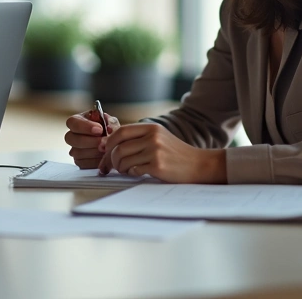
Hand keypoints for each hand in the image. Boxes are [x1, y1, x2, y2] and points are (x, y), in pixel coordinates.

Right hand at [64, 109, 118, 168]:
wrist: (113, 143)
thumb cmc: (109, 130)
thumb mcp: (111, 122)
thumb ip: (110, 122)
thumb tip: (108, 128)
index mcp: (78, 121)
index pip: (73, 122)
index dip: (85, 126)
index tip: (99, 129)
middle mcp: (72, 135)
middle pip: (71, 138)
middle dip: (90, 141)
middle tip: (103, 142)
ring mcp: (74, 149)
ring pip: (77, 152)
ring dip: (94, 152)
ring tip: (106, 150)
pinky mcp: (79, 161)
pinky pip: (82, 163)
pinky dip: (94, 161)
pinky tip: (103, 157)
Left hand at [100, 123, 226, 183]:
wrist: (198, 165)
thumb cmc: (175, 153)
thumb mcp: (158, 137)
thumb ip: (138, 137)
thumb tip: (109, 143)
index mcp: (151, 128)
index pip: (120, 132)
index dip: (108, 143)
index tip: (104, 152)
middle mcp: (152, 137)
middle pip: (118, 148)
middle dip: (110, 160)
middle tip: (110, 167)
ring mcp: (155, 151)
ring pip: (123, 160)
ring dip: (120, 169)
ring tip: (126, 170)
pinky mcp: (158, 166)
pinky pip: (134, 170)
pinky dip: (131, 174)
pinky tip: (138, 173)